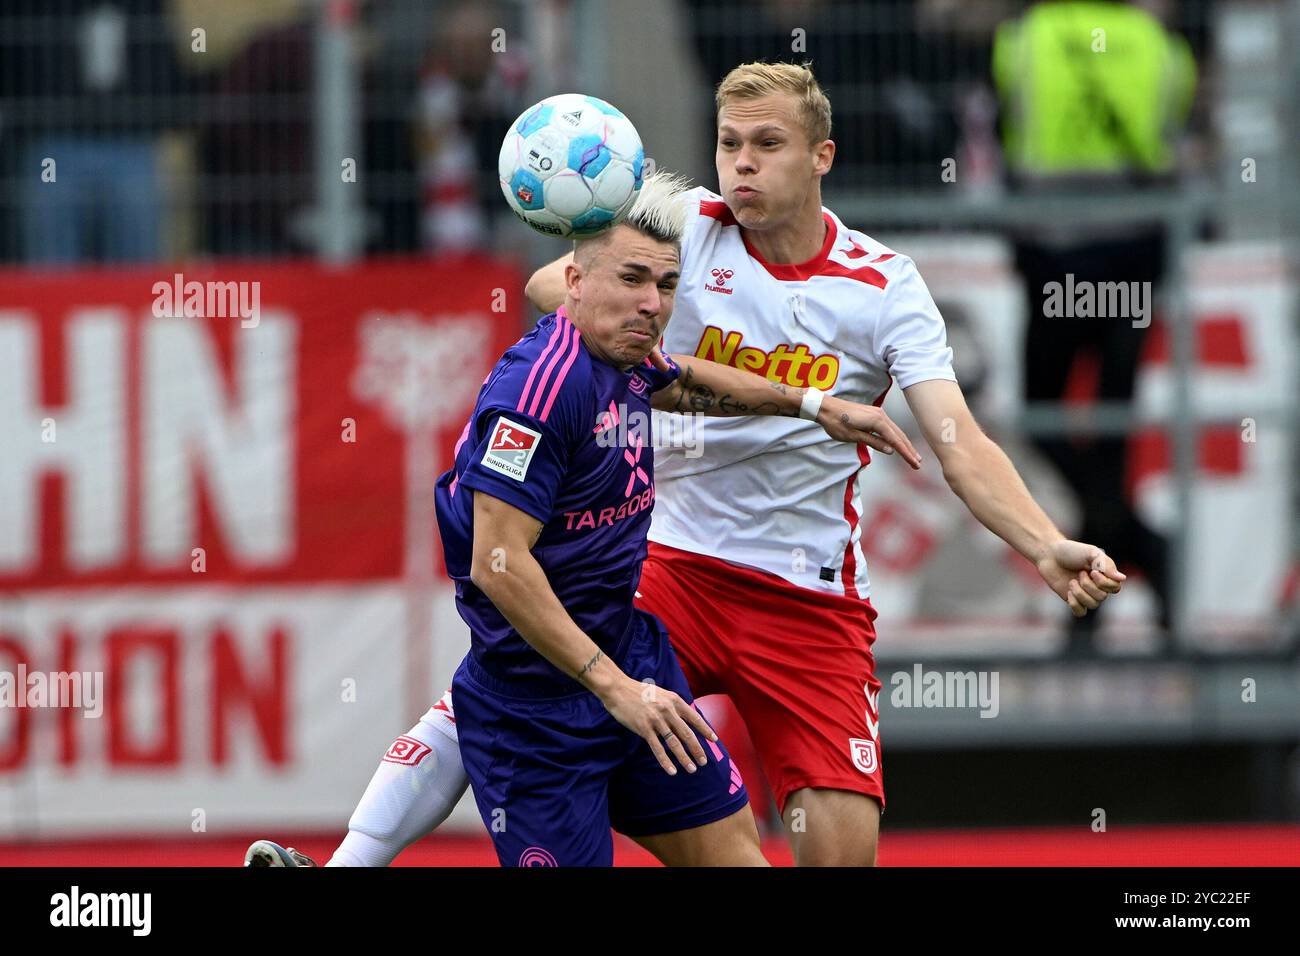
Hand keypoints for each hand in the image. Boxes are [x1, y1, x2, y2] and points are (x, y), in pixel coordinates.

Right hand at [597, 675, 716, 774]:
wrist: (618, 689)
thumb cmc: (639, 691)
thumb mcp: (661, 693)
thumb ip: (672, 705)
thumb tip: (683, 717)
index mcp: (674, 700)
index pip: (694, 718)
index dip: (705, 730)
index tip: (714, 740)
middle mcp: (668, 710)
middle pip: (687, 734)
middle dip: (697, 749)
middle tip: (704, 761)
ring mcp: (656, 720)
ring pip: (674, 743)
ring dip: (684, 758)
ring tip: (692, 768)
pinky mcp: (644, 729)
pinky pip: (657, 748)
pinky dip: (666, 761)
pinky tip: (672, 770)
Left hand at [817, 394, 922, 468]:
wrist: (825, 407)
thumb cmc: (836, 422)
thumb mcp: (854, 436)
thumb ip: (873, 442)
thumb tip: (891, 450)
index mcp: (877, 421)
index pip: (895, 440)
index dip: (906, 453)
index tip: (915, 464)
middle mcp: (880, 415)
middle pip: (899, 435)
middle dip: (909, 450)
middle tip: (917, 464)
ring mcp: (877, 413)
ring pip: (895, 431)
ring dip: (904, 444)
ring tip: (912, 456)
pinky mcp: (873, 414)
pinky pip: (888, 427)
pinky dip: (895, 436)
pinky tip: (898, 444)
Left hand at [1036, 539, 1126, 616]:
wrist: (1050, 555)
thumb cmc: (1071, 551)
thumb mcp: (1091, 552)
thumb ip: (1106, 564)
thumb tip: (1122, 578)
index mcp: (1105, 575)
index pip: (1115, 588)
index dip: (1105, 583)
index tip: (1093, 571)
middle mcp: (1097, 586)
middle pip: (1102, 597)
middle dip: (1089, 586)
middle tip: (1080, 573)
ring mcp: (1085, 594)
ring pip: (1092, 605)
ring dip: (1080, 593)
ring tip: (1072, 582)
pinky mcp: (1072, 599)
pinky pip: (1080, 612)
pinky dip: (1075, 604)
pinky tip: (1069, 593)